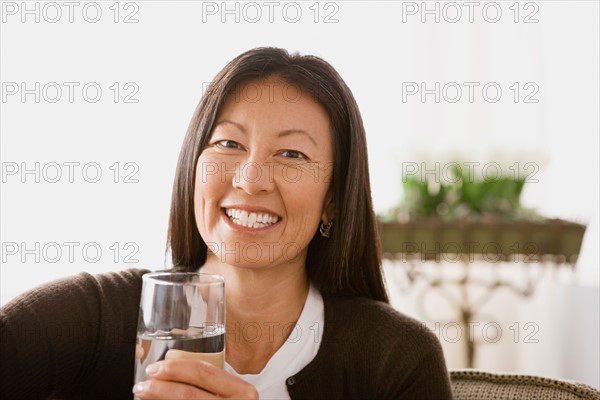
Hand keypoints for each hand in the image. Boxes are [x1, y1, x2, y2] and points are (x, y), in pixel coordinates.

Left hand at [132, 359, 258, 398]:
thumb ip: (215, 385)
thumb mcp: (234, 395)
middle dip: (160, 387)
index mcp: (242, 392)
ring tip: (144, 394)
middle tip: (143, 383)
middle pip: (188, 394)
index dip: (176, 368)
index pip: (204, 372)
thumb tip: (174, 371)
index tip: (157, 367)